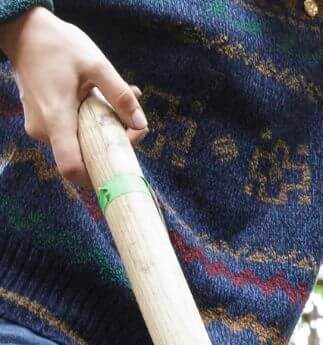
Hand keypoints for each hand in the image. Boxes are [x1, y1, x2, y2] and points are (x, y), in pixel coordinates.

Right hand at [1, 8, 145, 189]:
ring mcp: (39, 127)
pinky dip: (89, 125)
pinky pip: (70, 133)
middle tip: (132, 126)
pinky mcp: (41, 122)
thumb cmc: (58, 45)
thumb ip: (120, 95)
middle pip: (82, 157)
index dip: (97, 178)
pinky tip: (100, 103)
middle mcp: (43, 129)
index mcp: (56, 118)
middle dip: (111, 147)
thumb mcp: (96, 64)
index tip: (122, 168)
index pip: (71, 168)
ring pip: (78, 145)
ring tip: (117, 105)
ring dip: (103, 133)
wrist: (24, 31)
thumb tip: (141, 124)